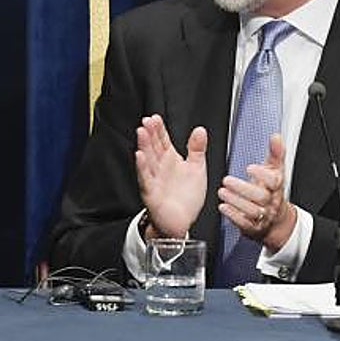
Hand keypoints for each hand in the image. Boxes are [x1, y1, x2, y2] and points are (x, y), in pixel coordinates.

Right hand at [134, 114, 206, 238]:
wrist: (182, 222)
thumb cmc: (187, 197)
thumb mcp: (197, 169)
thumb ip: (197, 149)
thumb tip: (200, 130)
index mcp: (170, 160)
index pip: (162, 141)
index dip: (159, 130)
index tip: (156, 118)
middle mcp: (160, 167)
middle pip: (153, 147)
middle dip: (150, 134)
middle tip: (147, 121)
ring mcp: (154, 179)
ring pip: (147, 159)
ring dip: (144, 146)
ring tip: (141, 132)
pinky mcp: (151, 192)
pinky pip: (145, 178)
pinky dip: (142, 167)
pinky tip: (139, 156)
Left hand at [218, 133, 297, 251]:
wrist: (277, 220)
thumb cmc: (272, 191)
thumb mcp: (275, 171)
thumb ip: (275, 153)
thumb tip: (276, 136)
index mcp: (276, 186)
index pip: (275, 181)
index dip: (262, 174)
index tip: (249, 167)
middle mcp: (271, 201)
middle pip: (261, 197)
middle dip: (243, 188)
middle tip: (226, 180)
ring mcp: (263, 215)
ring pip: (253, 211)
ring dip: (236, 201)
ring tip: (222, 192)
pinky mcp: (253, 227)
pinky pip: (245, 224)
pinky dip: (233, 215)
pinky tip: (223, 207)